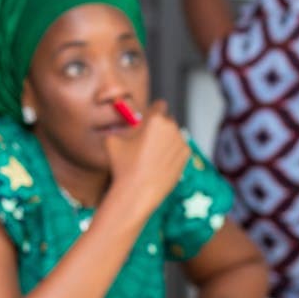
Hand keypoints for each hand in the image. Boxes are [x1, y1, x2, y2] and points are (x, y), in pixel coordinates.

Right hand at [104, 100, 190, 220]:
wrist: (137, 192)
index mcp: (155, 119)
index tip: (149, 119)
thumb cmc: (123, 166)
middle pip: (168, 120)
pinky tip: (160, 163)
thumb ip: (120, 128)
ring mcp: (181, 141)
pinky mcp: (186, 155)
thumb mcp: (112, 141)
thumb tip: (122, 125)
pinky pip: (179, 148)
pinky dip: (172, 153)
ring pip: (174, 135)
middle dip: (160, 127)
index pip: (159, 105)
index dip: (153, 112)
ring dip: (166, 140)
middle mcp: (171, 127)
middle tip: (148, 141)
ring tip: (152, 156)